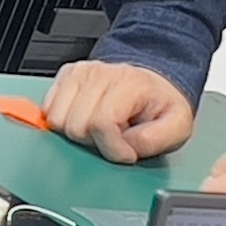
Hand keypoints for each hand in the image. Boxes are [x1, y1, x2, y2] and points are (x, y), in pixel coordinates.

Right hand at [40, 58, 196, 162]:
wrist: (152, 82)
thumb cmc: (160, 104)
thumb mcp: (177, 126)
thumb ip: (155, 140)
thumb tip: (126, 148)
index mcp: (129, 83)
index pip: (102, 123)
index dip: (112, 148)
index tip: (127, 152)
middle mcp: (100, 74)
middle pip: (76, 125)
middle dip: (94, 142)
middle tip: (114, 137)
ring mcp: (80, 73)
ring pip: (57, 119)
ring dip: (78, 132)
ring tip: (100, 127)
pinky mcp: (65, 76)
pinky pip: (48, 110)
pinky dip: (64, 121)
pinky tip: (86, 118)